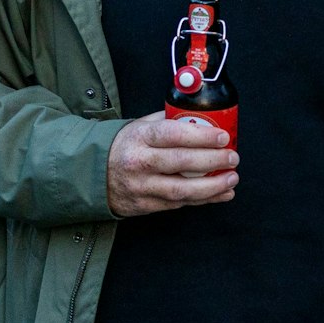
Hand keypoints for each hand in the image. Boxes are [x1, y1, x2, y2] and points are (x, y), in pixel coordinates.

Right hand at [105, 114, 237, 215]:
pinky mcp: (144, 205)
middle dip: (213, 161)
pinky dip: (203, 199)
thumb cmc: (123, 146)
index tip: (222, 137)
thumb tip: (200, 116)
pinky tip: (220, 193)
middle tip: (233, 157)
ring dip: (212, 186)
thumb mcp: (139, 125)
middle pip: (181, 162)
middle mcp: (139, 162)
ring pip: (181, 189)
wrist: (90, 173)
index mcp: (139, 137)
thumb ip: (168, 121)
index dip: (201, 136)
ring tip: (232, 178)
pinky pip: (178, 204)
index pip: (173, 134)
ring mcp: (141, 186)